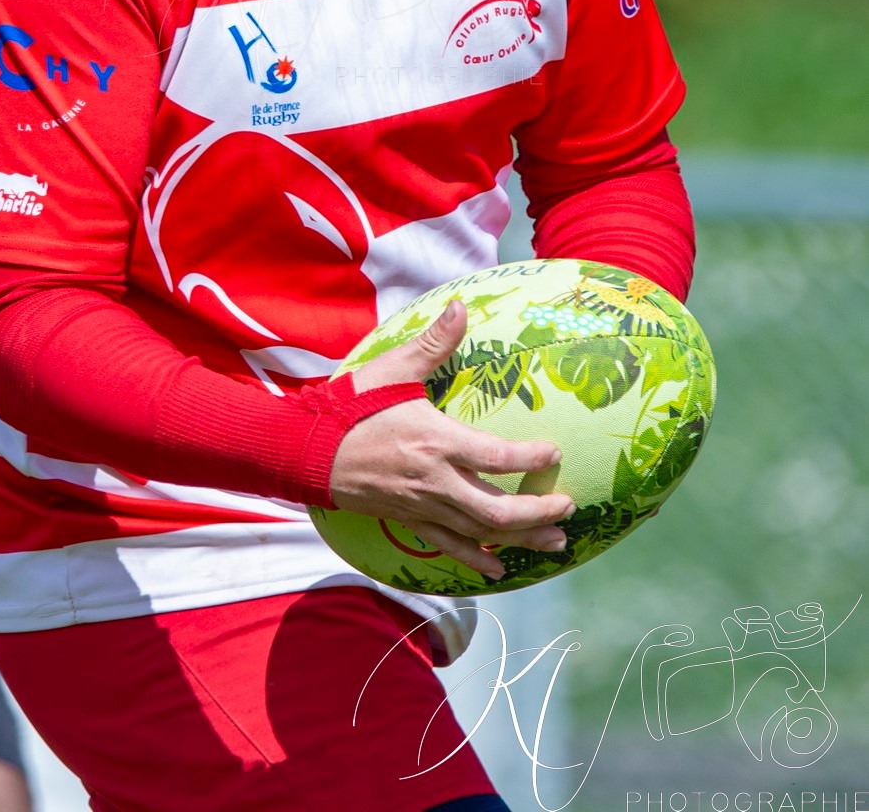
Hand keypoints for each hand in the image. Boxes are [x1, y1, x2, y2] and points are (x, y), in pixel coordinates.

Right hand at [329, 299, 573, 579]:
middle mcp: (436, 480)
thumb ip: (433, 343)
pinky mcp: (409, 520)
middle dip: (538, 512)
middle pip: (497, 511)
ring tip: (556, 541)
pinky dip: (477, 560)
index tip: (555, 452)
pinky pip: (449, 546)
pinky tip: (499, 571)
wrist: (309, 449)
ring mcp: (422, 506)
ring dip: (521, 540)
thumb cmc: (352, 406)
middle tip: (569, 507)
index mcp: (437, 441)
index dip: (531, 459)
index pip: (497, 457)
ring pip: (480, 534)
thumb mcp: (393, 369)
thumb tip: (461, 307)